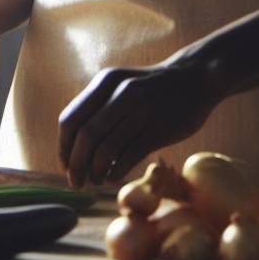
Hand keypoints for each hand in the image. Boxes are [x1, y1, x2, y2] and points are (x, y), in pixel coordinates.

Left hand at [56, 59, 226, 187]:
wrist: (195, 78)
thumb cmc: (150, 87)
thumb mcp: (120, 84)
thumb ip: (97, 106)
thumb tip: (71, 146)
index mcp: (105, 82)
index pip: (71, 119)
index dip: (63, 146)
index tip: (65, 164)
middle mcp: (121, 94)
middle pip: (86, 136)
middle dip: (76, 164)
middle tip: (75, 182)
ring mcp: (142, 112)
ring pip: (107, 149)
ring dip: (95, 171)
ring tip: (95, 181)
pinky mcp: (160, 130)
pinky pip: (129, 156)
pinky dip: (116, 171)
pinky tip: (112, 176)